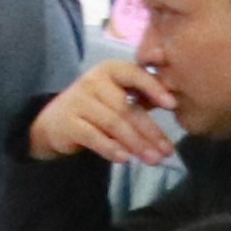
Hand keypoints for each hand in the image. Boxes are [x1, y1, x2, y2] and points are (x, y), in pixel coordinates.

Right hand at [30, 56, 180, 169]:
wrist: (54, 122)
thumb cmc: (96, 108)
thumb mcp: (118, 96)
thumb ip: (142, 96)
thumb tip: (176, 103)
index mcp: (110, 71)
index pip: (134, 74)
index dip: (153, 88)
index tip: (172, 105)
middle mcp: (92, 81)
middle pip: (127, 107)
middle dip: (150, 131)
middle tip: (167, 151)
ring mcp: (77, 101)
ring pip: (114, 124)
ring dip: (136, 144)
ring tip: (152, 160)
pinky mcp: (67, 122)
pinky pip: (94, 137)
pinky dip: (111, 149)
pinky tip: (125, 159)